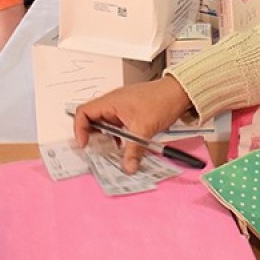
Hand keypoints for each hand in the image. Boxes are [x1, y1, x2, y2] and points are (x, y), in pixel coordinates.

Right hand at [71, 77, 194, 173]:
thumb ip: (134, 151)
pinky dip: (117, 136)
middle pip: (92, 120)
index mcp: (110, 101)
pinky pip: (117, 125)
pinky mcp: (130, 112)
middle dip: (92, 136)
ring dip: (106, 137)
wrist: (179, 92)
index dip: (79, 129)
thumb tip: (128, 167)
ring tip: (110, 151)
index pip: (83, 112)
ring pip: (105, 124)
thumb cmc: (161, 99)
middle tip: (96, 151)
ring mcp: (121, 108)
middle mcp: (113, 103)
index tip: (85, 144)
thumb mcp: (145, 128)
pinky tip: (125, 146)